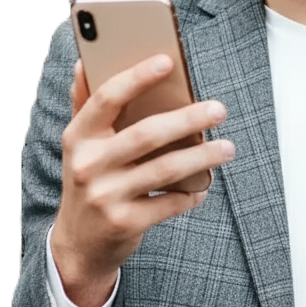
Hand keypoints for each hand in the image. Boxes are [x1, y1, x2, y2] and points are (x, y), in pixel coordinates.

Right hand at [50, 55, 234, 306]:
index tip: (167, 61)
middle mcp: (89, 165)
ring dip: (202, 156)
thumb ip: (85, 104)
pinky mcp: (126, 223)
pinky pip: (171, 202)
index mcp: (79, 137)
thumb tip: (84, 62)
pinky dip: (193, 193)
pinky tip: (204, 186)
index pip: (107, 98)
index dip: (136, 77)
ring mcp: (107, 196)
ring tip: (227, 148)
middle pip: (146, 134)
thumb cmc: (89, 181)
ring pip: (166, 169)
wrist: (78, 244)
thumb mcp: (80, 145)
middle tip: (218, 110)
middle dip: (188, 119)